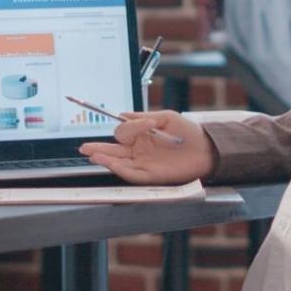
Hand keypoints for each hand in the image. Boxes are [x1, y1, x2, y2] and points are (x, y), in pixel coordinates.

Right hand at [78, 110, 211, 183]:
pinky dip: (120, 169)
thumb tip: (123, 114)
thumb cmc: (187, 132)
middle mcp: (139, 150)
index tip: (147, 123)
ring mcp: (143, 163)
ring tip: (92, 155)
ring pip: (119, 162)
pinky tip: (111, 164)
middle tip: (84, 147)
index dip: (129, 127)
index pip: (123, 131)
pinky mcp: (150, 175)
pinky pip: (132, 173)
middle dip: (98, 148)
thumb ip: (144, 118)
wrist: (206, 149)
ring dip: (105, 159)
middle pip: (114, 150)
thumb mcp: (166, 118)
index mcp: (141, 135)